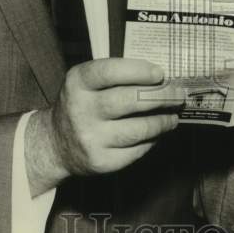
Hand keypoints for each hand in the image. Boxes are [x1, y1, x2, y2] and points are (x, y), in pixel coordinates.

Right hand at [25, 58, 183, 195]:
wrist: (55, 143)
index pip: (110, 72)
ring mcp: (90, 138)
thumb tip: (162, 77)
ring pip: (139, 129)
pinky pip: (137, 150)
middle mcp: (81, 110)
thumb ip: (117, 75)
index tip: (161, 73)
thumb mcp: (87, 82)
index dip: (139, 71)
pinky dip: (152, 140)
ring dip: (163, 121)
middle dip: (162, 97)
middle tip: (178, 94)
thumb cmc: (82, 104)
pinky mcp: (101, 162)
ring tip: (173, 116)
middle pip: (130, 101)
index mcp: (78, 82)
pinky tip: (157, 132)